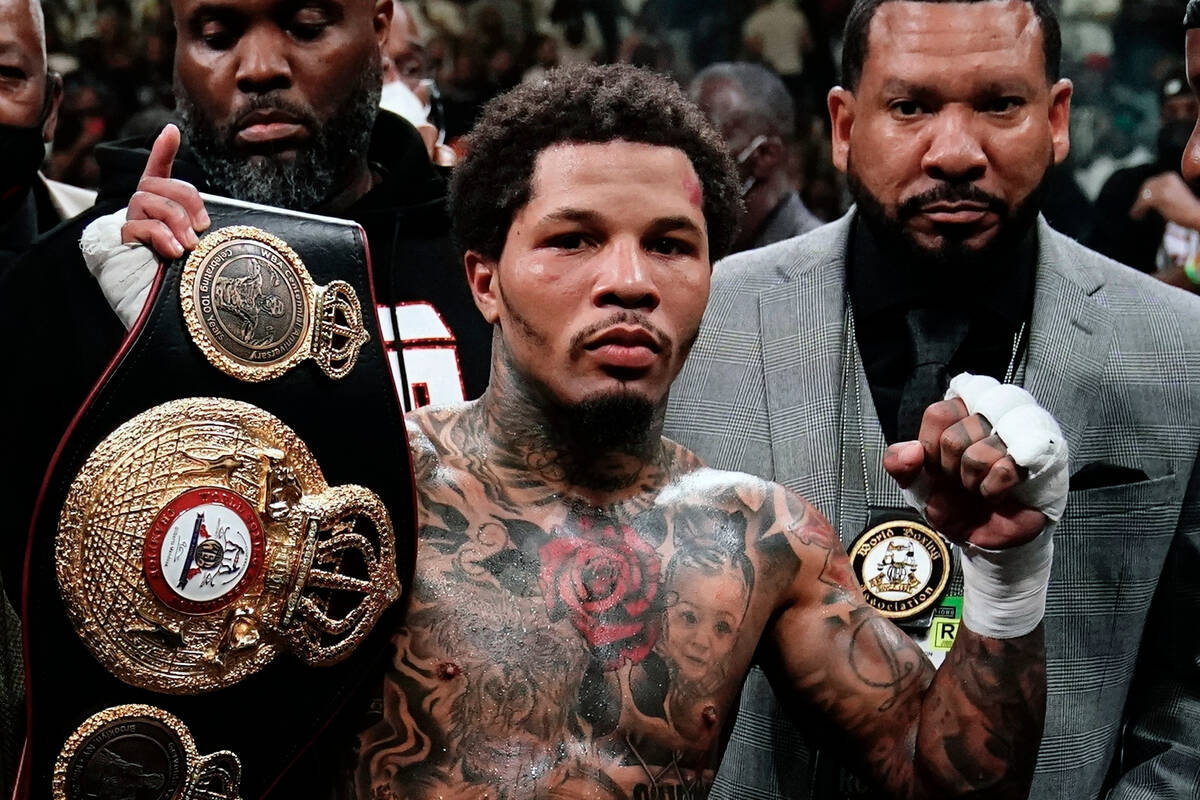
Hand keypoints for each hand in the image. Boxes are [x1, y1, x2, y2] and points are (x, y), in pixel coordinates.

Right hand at [122, 124, 209, 258]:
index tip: (172, 130)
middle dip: (185, 202)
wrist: (148, 293)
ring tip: (189, 245)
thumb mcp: (190, 240)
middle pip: (158, 184)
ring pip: (149, 201)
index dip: (163, 150)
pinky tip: (174, 251)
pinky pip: (141, 226)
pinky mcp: (122, 239)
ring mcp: (130, 221)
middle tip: (201, 228)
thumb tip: (204, 218)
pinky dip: (162, 237)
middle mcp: (141, 207)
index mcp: (159, 203)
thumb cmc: (175, 267)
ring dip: (176, 221)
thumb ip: (194, 222)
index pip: (157, 170)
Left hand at [883, 398, 1046, 549]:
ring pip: (981, 452)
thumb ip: (899, 462)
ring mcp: (1022, 430)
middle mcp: (994, 412)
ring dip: (973, 481)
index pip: (939, 413)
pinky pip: (1005, 469)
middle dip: (952, 470)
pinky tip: (997, 494)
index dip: (932, 449)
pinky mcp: (1043, 456)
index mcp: (963, 410)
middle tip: (963, 481)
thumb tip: (912, 450)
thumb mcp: (918, 483)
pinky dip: (993, 491)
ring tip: (981, 487)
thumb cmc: (957, 501)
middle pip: (956, 435)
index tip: (940, 466)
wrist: (986, 537)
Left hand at [1131, 171, 1199, 228]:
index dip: (1144, 193)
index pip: (1151, 182)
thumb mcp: (1176, 194)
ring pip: (1143, 195)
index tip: (1141, 201)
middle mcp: (1167, 179)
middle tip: (1137, 209)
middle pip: (1145, 188)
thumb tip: (1147, 198)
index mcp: (1170, 176)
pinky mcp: (1161, 197)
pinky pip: (1143, 203)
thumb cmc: (1189, 208)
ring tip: (1137, 214)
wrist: (1198, 214)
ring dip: (1138, 205)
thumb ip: (1164, 192)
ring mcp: (1164, 187)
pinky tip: (1137, 216)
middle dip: (1140, 198)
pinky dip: (1138, 210)